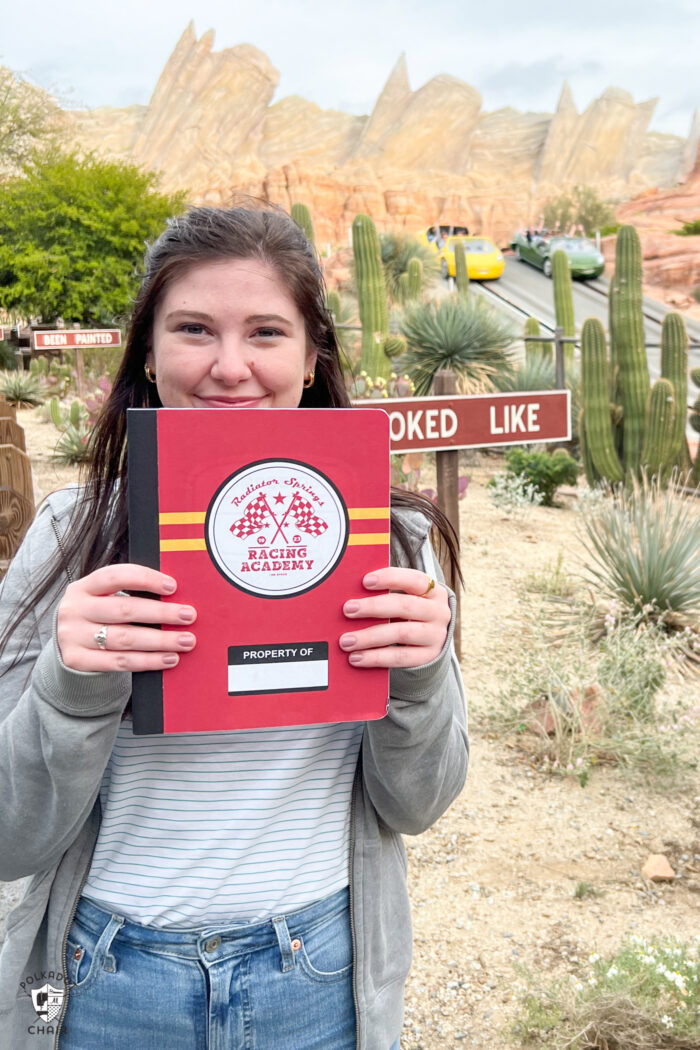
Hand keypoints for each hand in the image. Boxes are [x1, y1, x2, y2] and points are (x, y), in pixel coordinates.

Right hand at [56, 565, 196, 671]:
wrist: (66, 646)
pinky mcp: (77, 660)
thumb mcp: (104, 599)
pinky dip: (148, 661)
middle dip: (161, 613)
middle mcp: (75, 609)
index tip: (173, 586)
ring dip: (160, 640)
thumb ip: (131, 594)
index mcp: (84, 587)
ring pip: (125, 638)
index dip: (146, 579)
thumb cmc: (97, 617)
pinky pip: (120, 662)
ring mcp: (73, 636)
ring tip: (186, 641)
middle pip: (124, 609)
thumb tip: (175, 597)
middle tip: (189, 616)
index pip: (116, 576)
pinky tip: (169, 659)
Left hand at [339, 567, 449, 668]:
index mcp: (433, 591)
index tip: (365, 581)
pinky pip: (400, 658)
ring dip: (370, 637)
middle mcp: (438, 612)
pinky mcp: (428, 657)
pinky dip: (376, 657)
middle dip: (373, 607)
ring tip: (346, 641)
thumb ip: (387, 593)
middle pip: (405, 606)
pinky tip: (356, 658)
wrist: (432, 641)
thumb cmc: (410, 613)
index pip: (414, 580)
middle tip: (348, 609)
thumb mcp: (407, 598)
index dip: (390, 578)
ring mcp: (435, 636)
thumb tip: (352, 592)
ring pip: (401, 633)